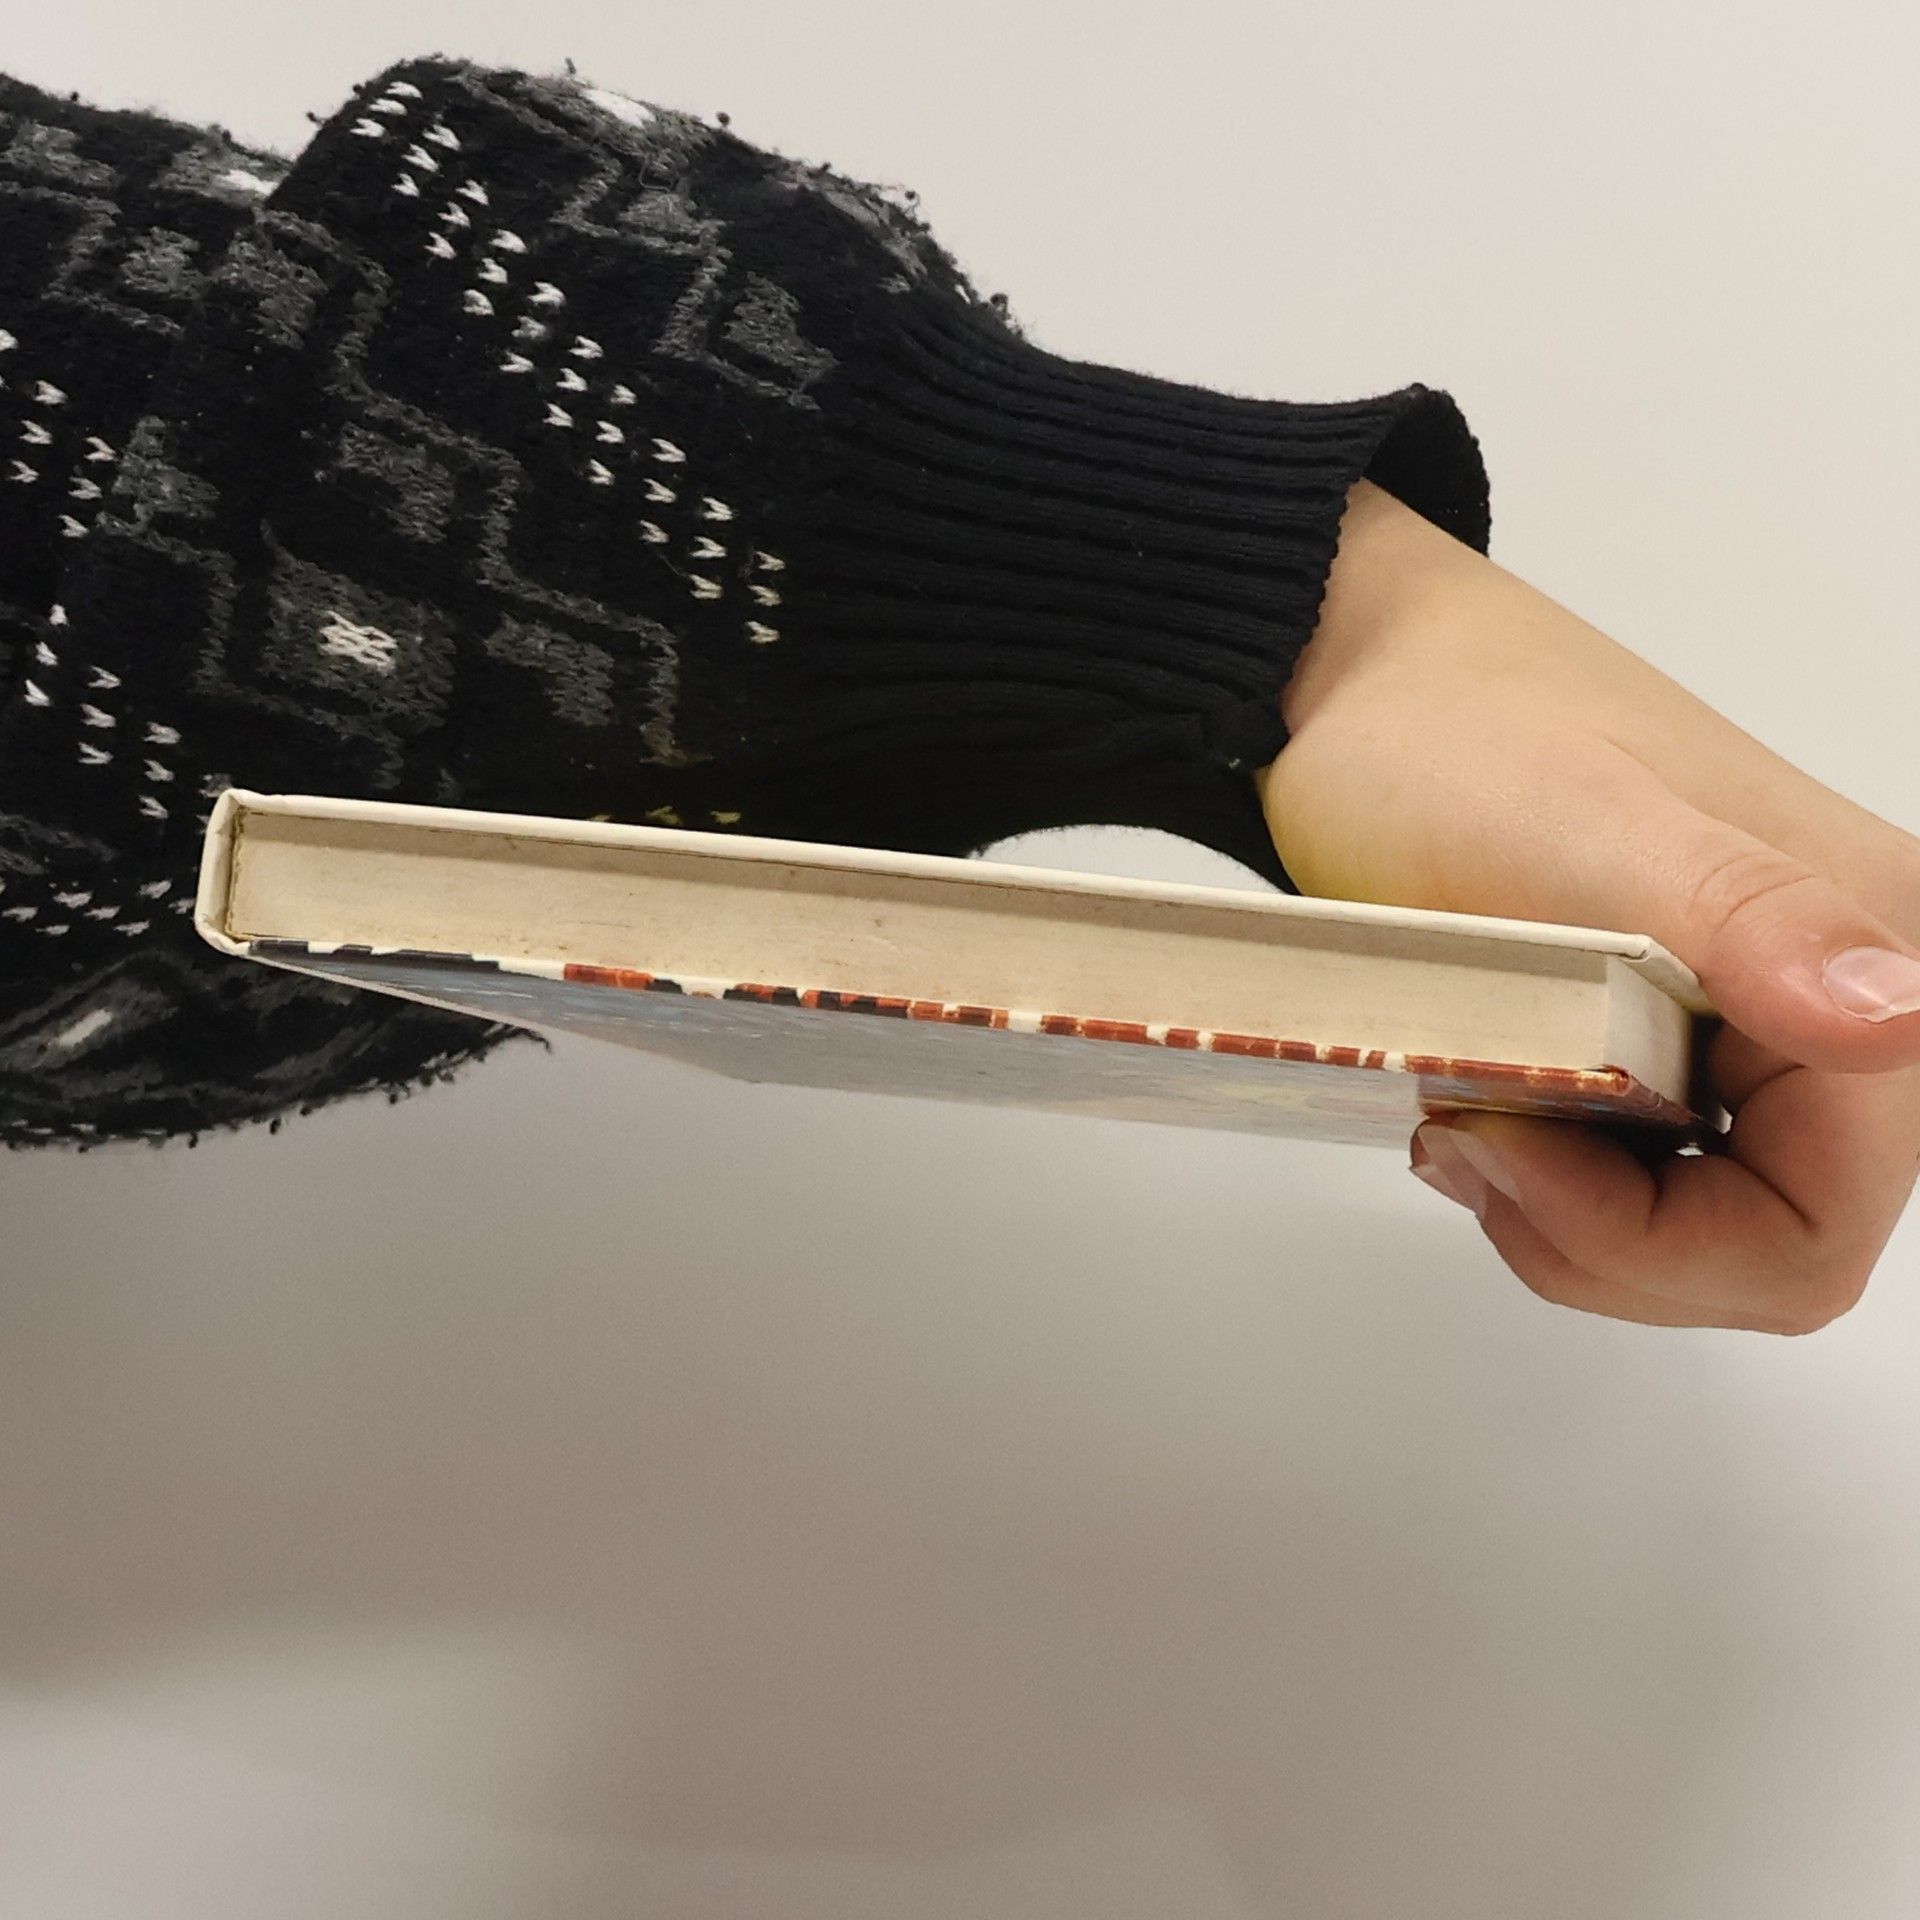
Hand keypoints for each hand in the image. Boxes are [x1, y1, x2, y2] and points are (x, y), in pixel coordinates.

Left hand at [1257, 479, 1919, 1332]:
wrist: (1365, 683)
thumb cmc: (1450, 736)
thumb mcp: (1584, 831)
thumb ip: (1749, 923)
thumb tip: (1900, 1018)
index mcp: (1874, 946)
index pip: (1813, 1231)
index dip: (1652, 1243)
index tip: (1509, 1147)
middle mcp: (1849, 996)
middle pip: (1766, 1249)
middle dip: (1604, 1237)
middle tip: (1473, 1137)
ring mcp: (1769, 1023)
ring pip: (1705, 1231)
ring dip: (1569, 1214)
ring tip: (1469, 1114)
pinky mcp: (1692, 1037)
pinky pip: (1658, 1179)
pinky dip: (1563, 1180)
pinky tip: (1492, 1109)